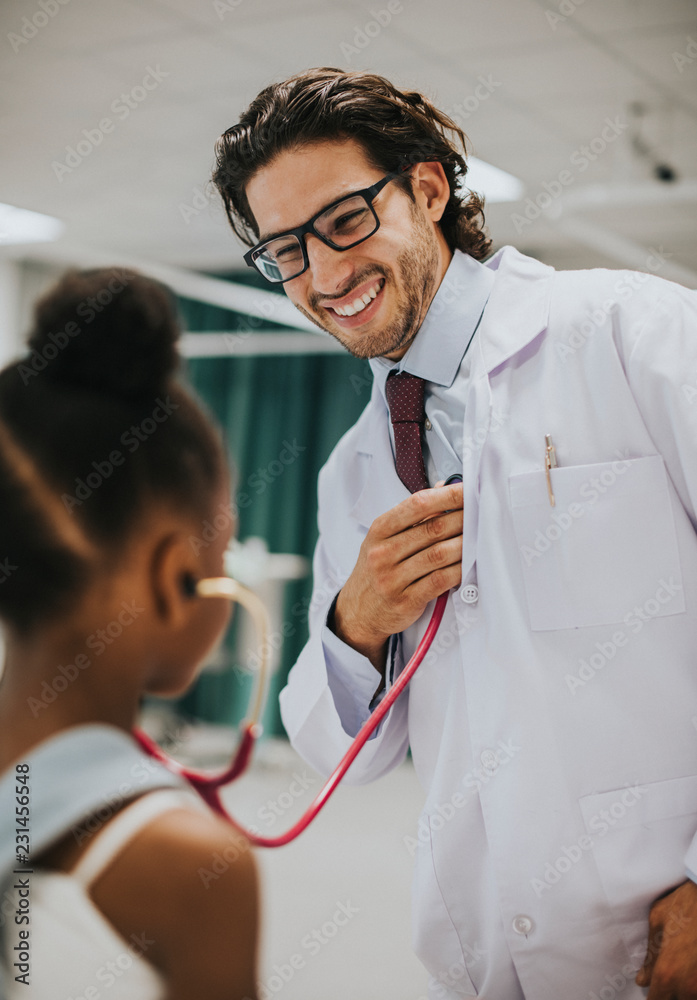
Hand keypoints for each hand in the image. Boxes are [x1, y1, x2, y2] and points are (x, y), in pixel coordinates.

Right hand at [331, 482, 462, 671]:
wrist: (359, 611)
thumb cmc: (377, 569)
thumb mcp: (384, 538)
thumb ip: (413, 514)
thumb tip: (444, 487)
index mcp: (379, 530)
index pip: (417, 504)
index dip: (447, 495)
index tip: (468, 490)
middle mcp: (382, 552)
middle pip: (433, 529)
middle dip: (463, 519)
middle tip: (482, 514)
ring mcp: (392, 578)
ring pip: (439, 554)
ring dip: (465, 545)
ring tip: (480, 538)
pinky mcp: (405, 600)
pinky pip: (440, 581)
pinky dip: (459, 570)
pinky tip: (469, 564)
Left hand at [636, 879, 696, 997]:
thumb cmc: (685, 904)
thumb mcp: (658, 922)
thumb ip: (650, 955)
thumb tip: (642, 979)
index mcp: (666, 972)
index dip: (654, 996)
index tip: (654, 988)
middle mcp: (688, 986)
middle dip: (670, 993)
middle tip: (668, 976)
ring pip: (691, 997)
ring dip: (685, 990)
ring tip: (682, 968)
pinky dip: (695, 985)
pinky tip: (693, 968)